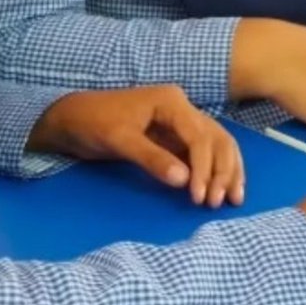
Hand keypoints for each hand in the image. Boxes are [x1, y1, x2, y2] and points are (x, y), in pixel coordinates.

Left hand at [28, 85, 243, 206]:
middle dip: (223, 171)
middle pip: (217, 139)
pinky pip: (204, 153)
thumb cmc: (93, 123)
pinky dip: (215, 170)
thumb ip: (151, 158)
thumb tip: (185, 181)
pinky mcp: (176, 138)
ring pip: (217, 145)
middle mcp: (183, 109)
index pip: (200, 136)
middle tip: (218, 203)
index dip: (204, 167)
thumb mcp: (119, 140)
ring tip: (233, 199)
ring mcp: (181, 123)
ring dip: (227, 171)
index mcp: (171, 102)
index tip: (199, 196)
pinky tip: (222, 189)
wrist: (72, 119)